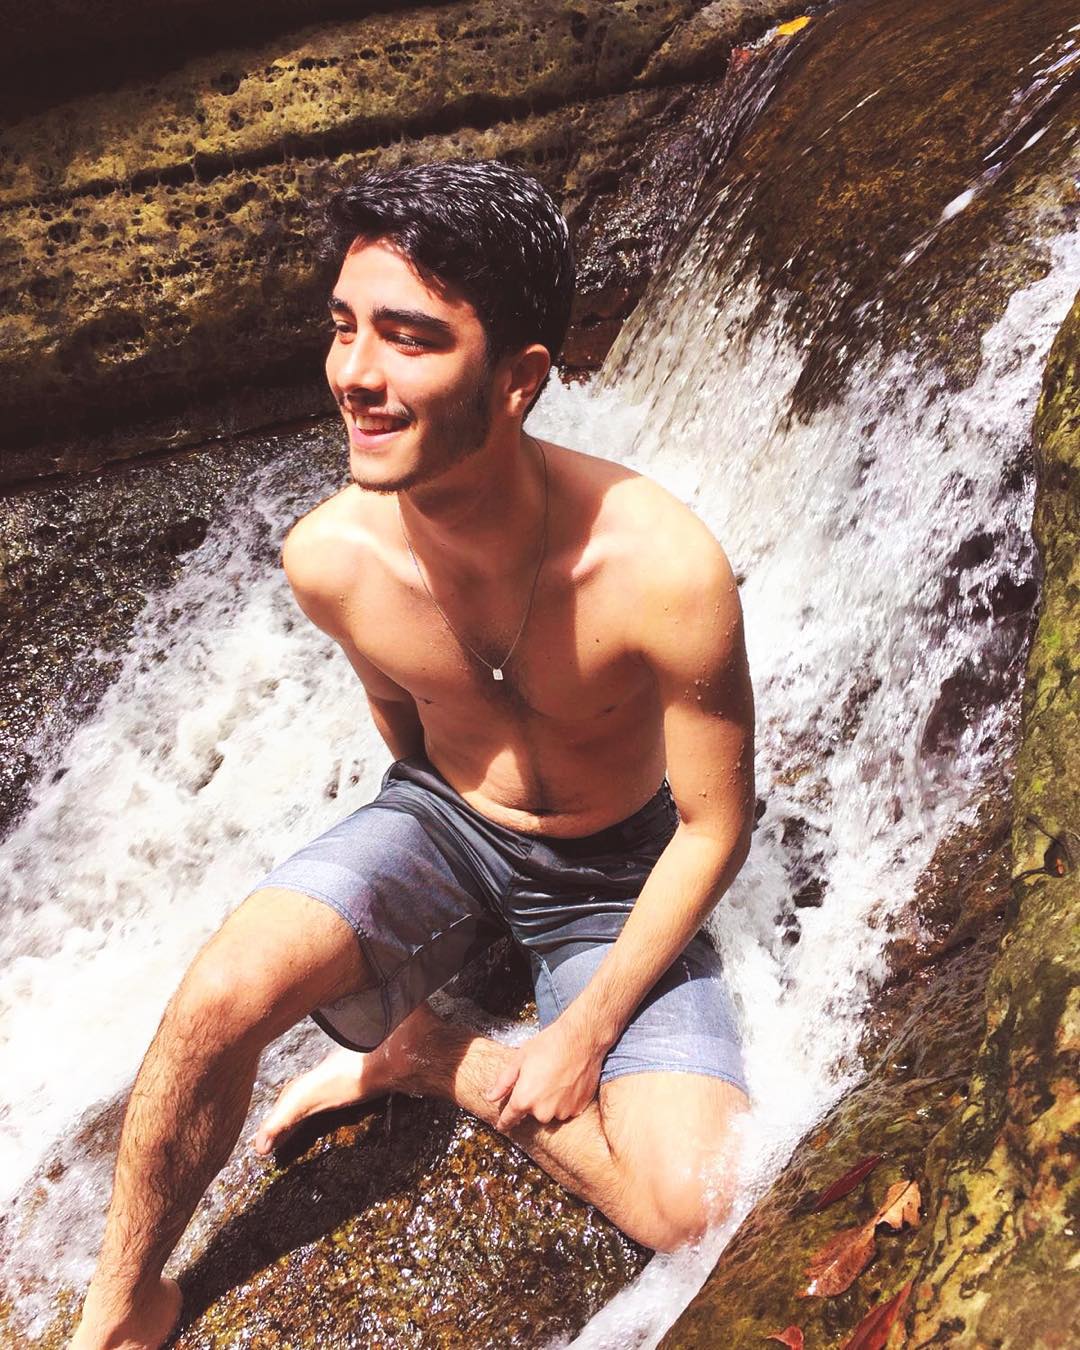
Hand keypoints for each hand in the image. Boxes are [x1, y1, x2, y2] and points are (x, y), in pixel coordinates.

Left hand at [485, 1018, 605, 1130]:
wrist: (581, 1039)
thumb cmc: (550, 1044)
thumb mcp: (520, 1058)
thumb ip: (503, 1082)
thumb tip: (491, 1097)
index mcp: (524, 1099)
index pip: (509, 1119)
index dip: (504, 1122)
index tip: (501, 1126)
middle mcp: (543, 1111)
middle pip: (532, 1113)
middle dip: (532, 1100)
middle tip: (540, 1078)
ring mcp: (562, 1112)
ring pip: (550, 1111)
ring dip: (550, 1101)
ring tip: (556, 1077)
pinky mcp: (578, 1109)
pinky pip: (566, 1109)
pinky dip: (565, 1100)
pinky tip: (568, 1081)